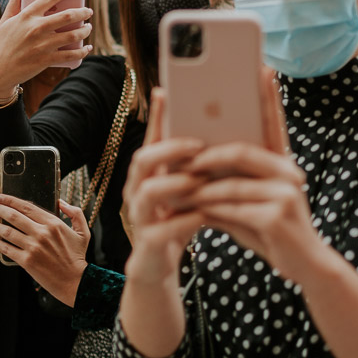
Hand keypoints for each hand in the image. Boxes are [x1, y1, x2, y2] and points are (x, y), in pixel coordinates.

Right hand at [0, 0, 92, 98]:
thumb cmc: (2, 43)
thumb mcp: (6, 19)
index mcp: (27, 16)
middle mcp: (36, 28)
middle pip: (67, 16)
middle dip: (83, 12)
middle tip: (88, 11)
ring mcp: (42, 45)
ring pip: (73, 35)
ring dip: (85, 30)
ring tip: (88, 28)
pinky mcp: (46, 60)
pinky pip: (71, 55)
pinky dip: (82, 51)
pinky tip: (87, 48)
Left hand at [0, 197, 89, 305]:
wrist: (74, 281)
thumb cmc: (77, 256)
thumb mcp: (83, 231)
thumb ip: (75, 213)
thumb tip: (61, 202)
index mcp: (54, 223)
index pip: (27, 207)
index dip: (10, 200)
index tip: (0, 197)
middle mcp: (42, 233)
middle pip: (14, 216)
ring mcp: (33, 247)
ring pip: (7, 232)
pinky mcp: (26, 261)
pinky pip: (7, 249)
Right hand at [121, 89, 207, 284]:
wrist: (159, 265)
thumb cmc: (177, 219)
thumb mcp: (186, 189)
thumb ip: (195, 164)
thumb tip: (220, 126)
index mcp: (148, 174)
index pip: (151, 139)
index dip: (157, 117)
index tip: (168, 92)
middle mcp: (137, 190)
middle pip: (141, 160)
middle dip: (169, 150)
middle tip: (198, 144)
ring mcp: (139, 217)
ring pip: (146, 193)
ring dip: (175, 183)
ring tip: (200, 180)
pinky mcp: (147, 244)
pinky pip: (161, 230)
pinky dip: (184, 220)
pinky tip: (205, 214)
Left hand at [175, 68, 314, 282]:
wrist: (305, 267)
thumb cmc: (273, 231)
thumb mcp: (249, 202)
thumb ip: (229, 181)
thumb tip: (195, 161)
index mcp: (282, 163)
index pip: (273, 124)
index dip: (269, 97)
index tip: (263, 69)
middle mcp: (288, 172)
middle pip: (242, 151)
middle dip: (207, 155)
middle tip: (180, 155)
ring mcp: (286, 193)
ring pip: (232, 182)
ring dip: (201, 187)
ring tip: (176, 188)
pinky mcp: (278, 217)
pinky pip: (233, 207)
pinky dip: (210, 209)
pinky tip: (193, 211)